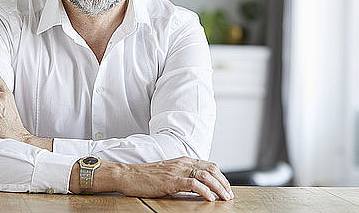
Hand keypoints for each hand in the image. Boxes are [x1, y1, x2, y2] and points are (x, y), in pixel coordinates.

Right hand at [114, 157, 233, 201]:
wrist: (129, 175)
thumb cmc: (146, 176)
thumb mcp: (169, 172)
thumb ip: (183, 175)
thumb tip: (198, 186)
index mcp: (183, 160)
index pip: (209, 165)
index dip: (221, 177)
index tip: (226, 189)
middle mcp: (182, 163)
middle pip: (211, 169)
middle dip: (224, 183)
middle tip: (229, 196)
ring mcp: (177, 170)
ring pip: (205, 175)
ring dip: (218, 188)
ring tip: (224, 198)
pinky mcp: (171, 180)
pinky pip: (193, 184)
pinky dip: (205, 191)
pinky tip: (210, 198)